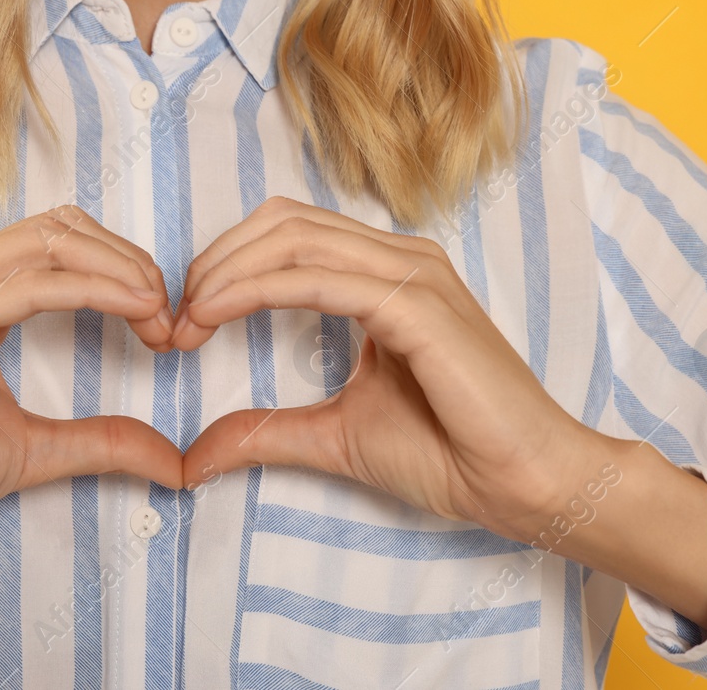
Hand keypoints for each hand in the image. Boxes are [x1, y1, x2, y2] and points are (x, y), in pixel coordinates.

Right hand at [0, 205, 183, 580]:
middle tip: (169, 314)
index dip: (122, 269)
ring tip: (157, 309)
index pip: (59, 244)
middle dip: (128, 260)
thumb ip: (97, 442)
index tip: (164, 325)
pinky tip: (131, 310)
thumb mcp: (28, 451)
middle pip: (61, 228)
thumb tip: (169, 457)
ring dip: (117, 267)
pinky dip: (88, 289)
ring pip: (47, 241)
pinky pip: (21, 286)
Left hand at [175, 196, 609, 539]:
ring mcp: (413, 274)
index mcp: (385, 273)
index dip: (223, 264)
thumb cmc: (454, 453)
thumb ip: (268, 431)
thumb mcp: (336, 436)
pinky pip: (319, 279)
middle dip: (215, 261)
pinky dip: (257, 290)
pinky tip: (218, 316)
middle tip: (175, 317)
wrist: (531, 484)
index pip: (287, 234)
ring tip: (188, 318)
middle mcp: (400, 258)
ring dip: (226, 273)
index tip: (182, 321)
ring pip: (293, 239)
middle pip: (281, 222)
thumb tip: (196, 453)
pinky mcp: (418, 306)